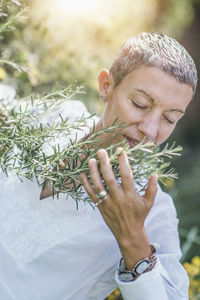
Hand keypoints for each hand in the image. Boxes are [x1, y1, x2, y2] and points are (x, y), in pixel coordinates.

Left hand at [80, 148, 157, 268]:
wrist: (128, 233)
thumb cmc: (139, 216)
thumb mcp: (149, 203)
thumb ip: (152, 188)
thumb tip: (155, 174)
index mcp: (130, 195)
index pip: (126, 176)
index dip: (123, 162)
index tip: (120, 151)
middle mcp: (118, 198)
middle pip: (109, 178)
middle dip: (105, 164)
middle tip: (101, 151)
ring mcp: (107, 202)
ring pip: (98, 186)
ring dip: (93, 172)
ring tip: (91, 160)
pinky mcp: (100, 206)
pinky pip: (91, 194)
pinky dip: (85, 184)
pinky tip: (82, 174)